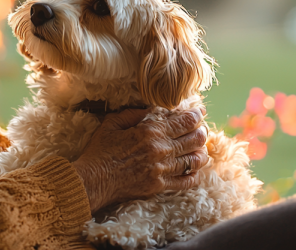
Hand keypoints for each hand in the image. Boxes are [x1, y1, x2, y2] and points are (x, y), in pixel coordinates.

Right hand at [71, 107, 208, 212]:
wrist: (93, 180)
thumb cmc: (100, 150)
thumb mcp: (112, 123)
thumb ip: (133, 114)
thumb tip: (150, 109)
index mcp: (150, 131)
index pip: (184, 121)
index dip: (196, 114)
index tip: (200, 111)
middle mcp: (161, 150)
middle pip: (194, 139)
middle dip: (202, 131)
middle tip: (202, 128)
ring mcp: (162, 169)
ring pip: (194, 160)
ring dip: (201, 152)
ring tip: (202, 148)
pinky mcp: (160, 186)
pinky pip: (186, 181)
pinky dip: (194, 174)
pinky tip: (194, 169)